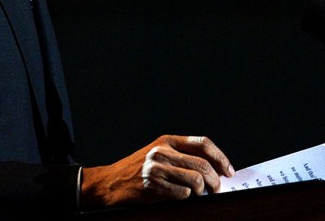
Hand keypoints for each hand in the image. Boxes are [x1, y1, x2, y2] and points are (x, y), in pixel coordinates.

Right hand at [80, 135, 234, 208]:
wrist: (111, 181)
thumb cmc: (138, 169)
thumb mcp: (158, 153)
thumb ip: (182, 156)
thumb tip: (216, 170)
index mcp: (166, 140)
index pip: (202, 143)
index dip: (220, 157)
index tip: (228, 171)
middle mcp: (161, 151)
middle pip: (203, 164)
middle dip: (215, 181)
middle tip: (216, 189)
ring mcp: (156, 168)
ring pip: (196, 180)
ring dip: (201, 191)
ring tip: (197, 194)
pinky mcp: (153, 185)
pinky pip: (183, 194)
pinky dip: (186, 198)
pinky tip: (179, 196)